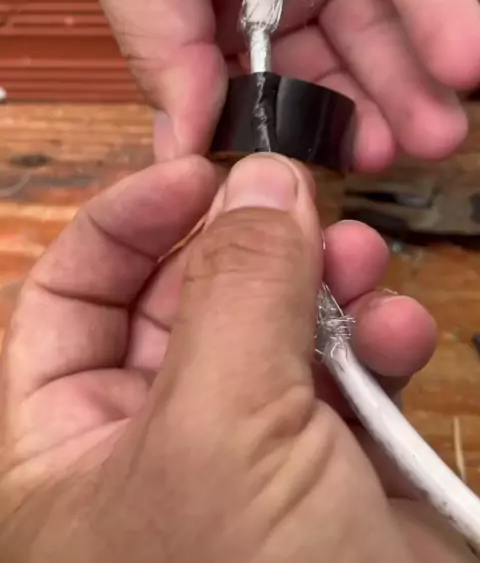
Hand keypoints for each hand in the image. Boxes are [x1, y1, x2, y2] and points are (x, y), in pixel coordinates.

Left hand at [0, 154, 473, 560]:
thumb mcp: (222, 433)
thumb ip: (236, 288)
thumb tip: (257, 177)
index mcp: (64, 445)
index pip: (72, 294)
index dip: (128, 220)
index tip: (200, 167)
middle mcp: (146, 445)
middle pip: (184, 297)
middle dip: (244, 242)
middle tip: (300, 198)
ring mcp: (243, 459)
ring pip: (272, 330)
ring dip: (319, 284)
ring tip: (358, 259)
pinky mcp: (326, 477)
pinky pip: (342, 382)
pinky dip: (375, 345)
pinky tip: (400, 329)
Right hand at [68, 0, 479, 170]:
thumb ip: (156, 35)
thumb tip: (182, 141)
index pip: (234, 88)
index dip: (267, 133)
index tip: (297, 177)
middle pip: (317, 74)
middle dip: (350, 121)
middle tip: (379, 157)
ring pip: (379, 38)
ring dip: (411, 89)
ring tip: (436, 133)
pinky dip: (451, 21)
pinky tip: (466, 64)